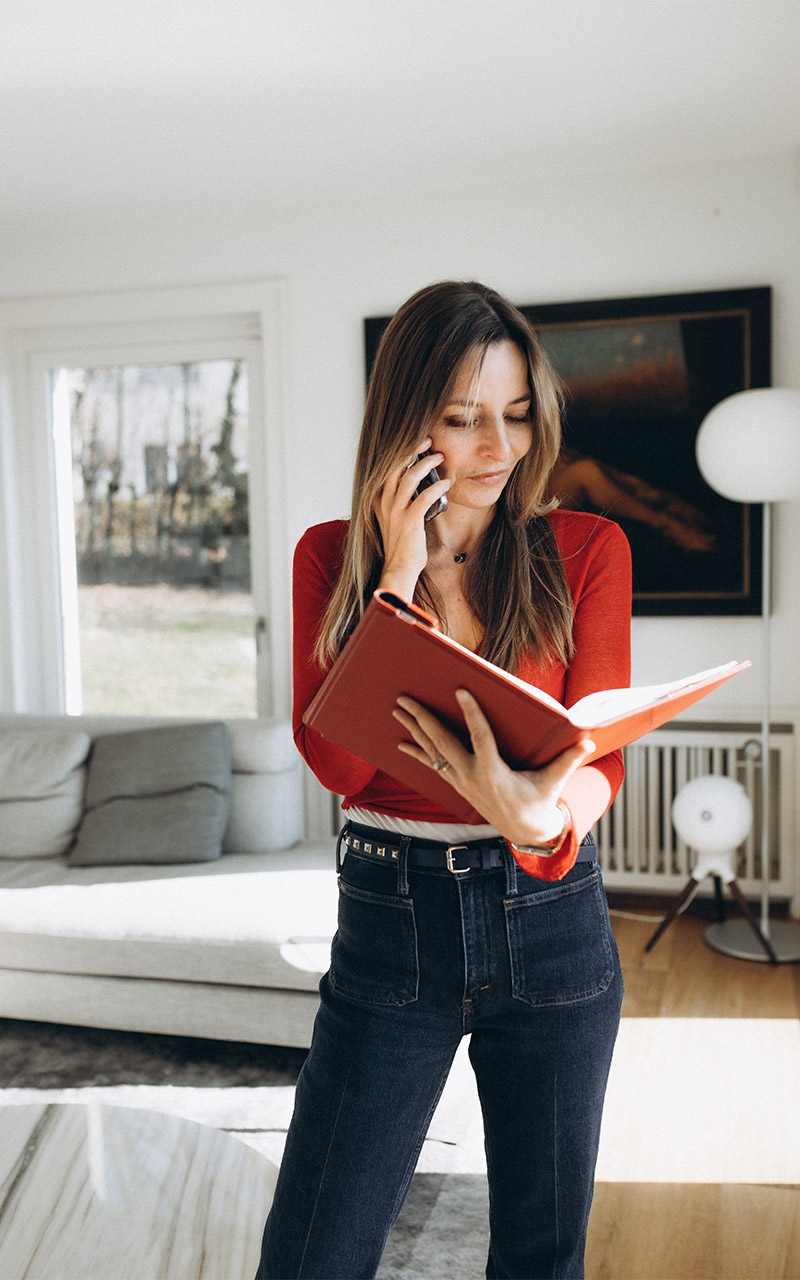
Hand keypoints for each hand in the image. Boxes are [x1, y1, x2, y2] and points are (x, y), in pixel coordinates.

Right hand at [375, 440, 449, 598]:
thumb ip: (400, 501)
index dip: (402, 452)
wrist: (399, 567)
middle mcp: (384, 502)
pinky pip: (424, 497)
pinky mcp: (410, 521)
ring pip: (410, 477)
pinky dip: (437, 487)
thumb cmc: (401, 544)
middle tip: (429, 442)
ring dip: (427, 464)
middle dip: (414, 450)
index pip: (388, 468)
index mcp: (378, 499)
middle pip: (397, 466)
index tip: (417, 444)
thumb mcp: (394, 518)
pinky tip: (445, 483)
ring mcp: (396, 511)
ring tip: (440, 457)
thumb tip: (418, 485)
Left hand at [393, 688, 593, 845]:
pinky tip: (401, 741)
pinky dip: (417, 753)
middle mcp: (472, 777)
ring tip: (398, 710)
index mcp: (494, 773)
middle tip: (405, 698)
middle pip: (443, 742)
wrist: (525, 832)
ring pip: (432, 751)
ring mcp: (461, 782)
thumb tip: (587, 741)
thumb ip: (568, 760)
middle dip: (423, 719)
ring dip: (414, 730)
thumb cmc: (540, 802)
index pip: (481, 736)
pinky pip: (432, 765)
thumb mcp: (554, 782)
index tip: (460, 690)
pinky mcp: (457, 785)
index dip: (471, 712)